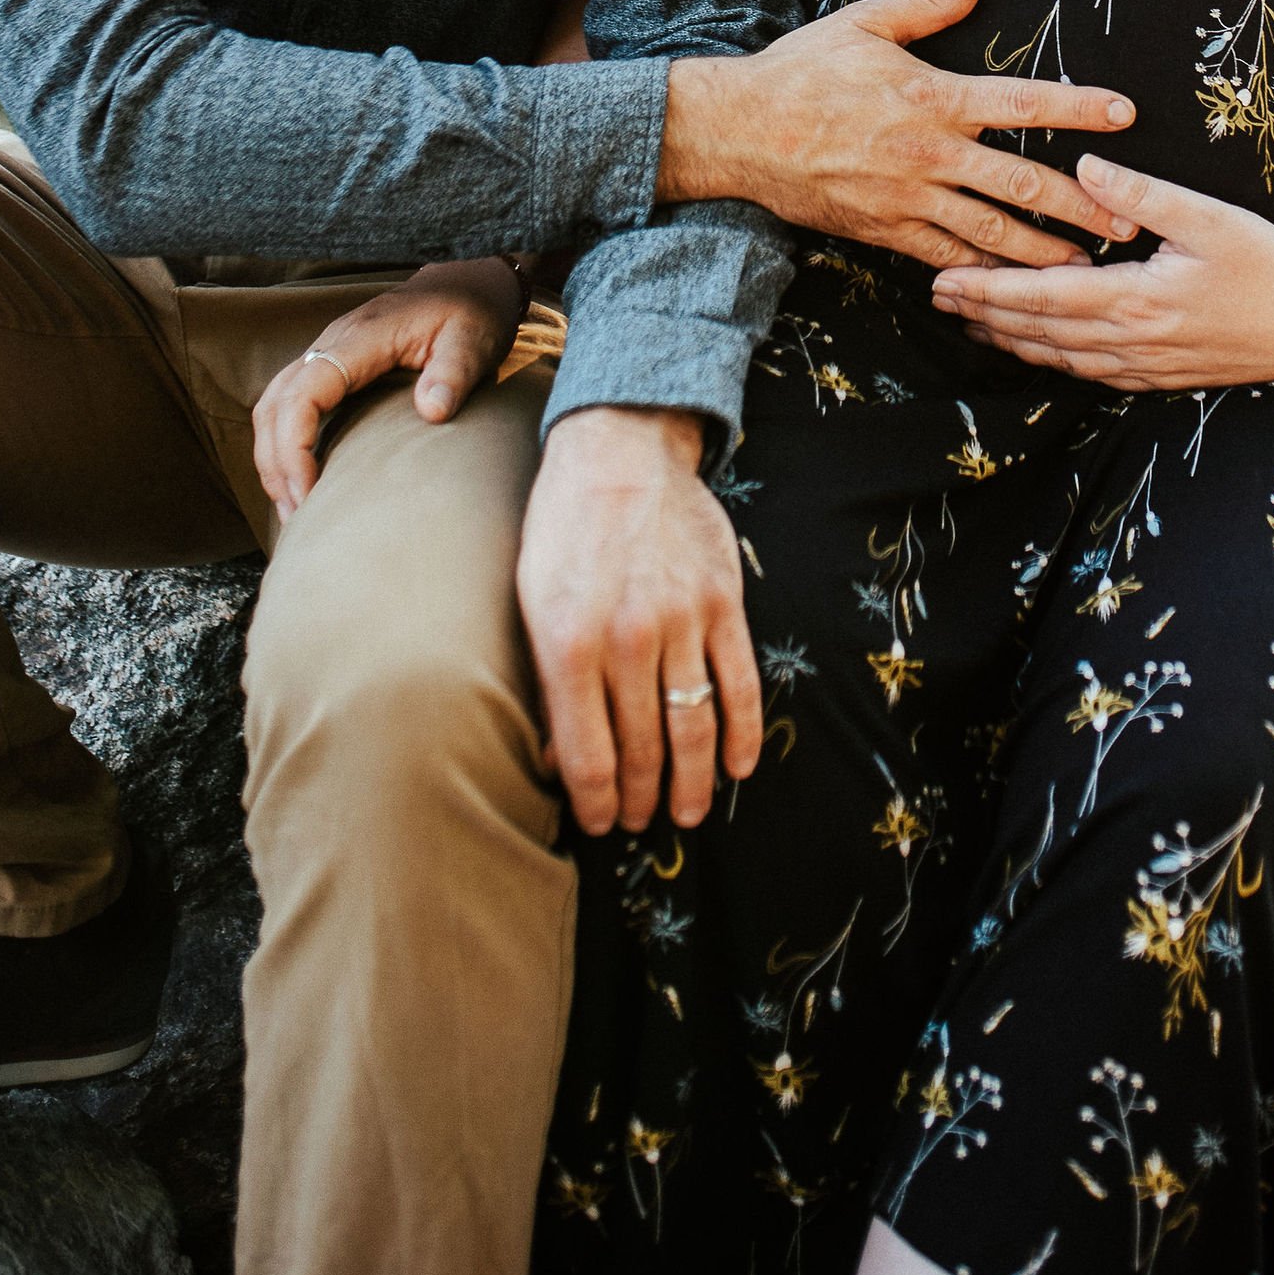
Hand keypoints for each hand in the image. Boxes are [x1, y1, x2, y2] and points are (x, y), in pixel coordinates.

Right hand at [253, 256, 524, 519]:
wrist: (469, 280)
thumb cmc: (472, 310)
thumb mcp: (473, 339)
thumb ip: (453, 373)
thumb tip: (432, 412)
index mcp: (361, 338)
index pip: (303, 392)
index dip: (294, 446)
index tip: (308, 493)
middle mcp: (333, 342)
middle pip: (275, 404)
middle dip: (276, 463)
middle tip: (297, 516)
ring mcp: (329, 351)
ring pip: (274, 404)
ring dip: (273, 457)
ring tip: (292, 508)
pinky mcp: (334, 364)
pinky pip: (290, 403)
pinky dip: (284, 442)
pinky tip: (301, 477)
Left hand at [517, 405, 760, 836]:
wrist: (619, 451)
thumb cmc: (562, 528)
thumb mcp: (530, 601)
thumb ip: (545, 680)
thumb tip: (558, 758)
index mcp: (568, 642)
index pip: (586, 753)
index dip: (595, 800)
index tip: (599, 823)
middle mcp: (627, 638)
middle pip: (640, 747)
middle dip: (640, 797)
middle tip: (642, 822)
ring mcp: (681, 620)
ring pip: (692, 724)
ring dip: (692, 781)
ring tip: (687, 814)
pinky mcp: (722, 602)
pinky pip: (740, 682)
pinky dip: (742, 732)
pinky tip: (738, 766)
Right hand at [658, 0, 1138, 272]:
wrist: (737, 131)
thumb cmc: (800, 72)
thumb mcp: (864, 25)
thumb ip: (926, 5)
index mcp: (933, 97)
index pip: (1023, 103)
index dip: (1078, 108)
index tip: (1125, 114)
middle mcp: (929, 153)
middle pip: (1021, 183)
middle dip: (1080, 205)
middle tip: (1126, 223)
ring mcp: (908, 198)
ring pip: (990, 233)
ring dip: (1043, 252)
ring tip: (1085, 268)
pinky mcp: (884, 231)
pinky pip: (944, 257)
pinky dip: (982, 273)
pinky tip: (1013, 287)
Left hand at [930, 153, 1273, 389]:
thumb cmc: (1269, 263)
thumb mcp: (1210, 217)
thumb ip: (1143, 193)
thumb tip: (1084, 167)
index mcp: (1135, 300)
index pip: (1041, 296)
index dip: (987, 290)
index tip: (943, 279)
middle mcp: (1130, 342)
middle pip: (1038, 333)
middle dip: (983, 314)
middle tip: (936, 297)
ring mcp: (1144, 366)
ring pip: (1058, 358)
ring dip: (1010, 340)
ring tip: (970, 320)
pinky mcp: (1159, 375)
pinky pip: (1089, 373)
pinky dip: (1051, 359)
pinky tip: (1035, 347)